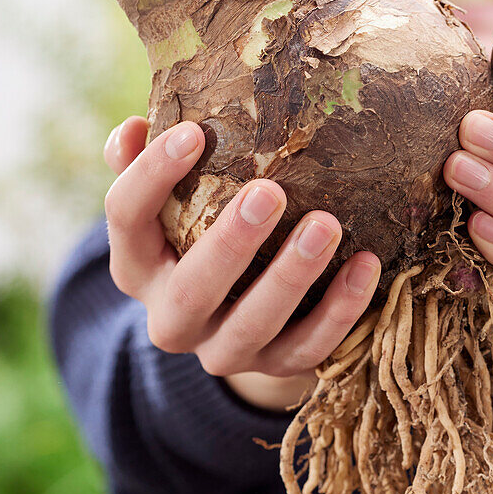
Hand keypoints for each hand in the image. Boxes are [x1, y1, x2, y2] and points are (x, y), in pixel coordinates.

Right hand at [102, 117, 380, 407]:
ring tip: (327, 225)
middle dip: (231, 242)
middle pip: (192, 289)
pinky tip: (367, 263)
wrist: (238, 319)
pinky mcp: (276, 366)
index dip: (152, 176)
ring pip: (254, 324)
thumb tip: (140, 127)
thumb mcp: (171, 203)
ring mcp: (223, 350)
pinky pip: (310, 346)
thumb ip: (148, 164)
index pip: (126, 218)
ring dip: (292, 276)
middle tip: (270, 192)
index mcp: (137, 266)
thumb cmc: (202, 233)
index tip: (194, 132)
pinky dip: (341, 308)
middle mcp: (172, 318)